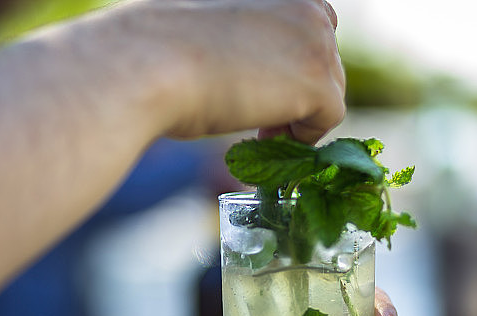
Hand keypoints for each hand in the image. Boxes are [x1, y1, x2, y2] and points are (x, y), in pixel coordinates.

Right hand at [120, 0, 344, 143]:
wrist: (146, 65)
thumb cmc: (157, 46)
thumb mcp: (207, 20)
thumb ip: (243, 30)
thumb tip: (255, 61)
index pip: (308, 19)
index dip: (290, 57)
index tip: (263, 84)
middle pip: (325, 54)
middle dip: (299, 87)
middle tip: (262, 116)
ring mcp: (316, 38)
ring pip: (330, 85)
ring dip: (299, 111)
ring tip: (258, 129)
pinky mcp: (319, 79)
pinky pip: (330, 116)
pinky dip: (304, 135)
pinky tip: (265, 135)